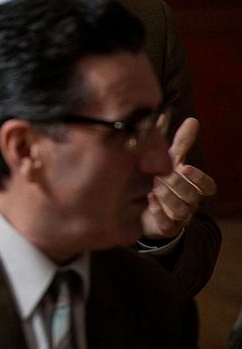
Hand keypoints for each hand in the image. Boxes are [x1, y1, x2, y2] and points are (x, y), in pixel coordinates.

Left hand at [142, 117, 216, 239]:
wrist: (141, 206)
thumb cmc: (160, 178)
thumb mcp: (169, 160)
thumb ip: (182, 142)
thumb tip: (193, 120)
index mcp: (194, 187)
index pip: (208, 186)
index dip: (199, 178)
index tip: (186, 167)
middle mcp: (190, 203)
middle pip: (192, 197)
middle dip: (178, 185)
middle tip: (161, 175)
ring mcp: (179, 217)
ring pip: (181, 211)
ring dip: (168, 198)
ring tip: (153, 187)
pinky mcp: (166, 228)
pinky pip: (167, 224)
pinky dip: (159, 212)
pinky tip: (149, 200)